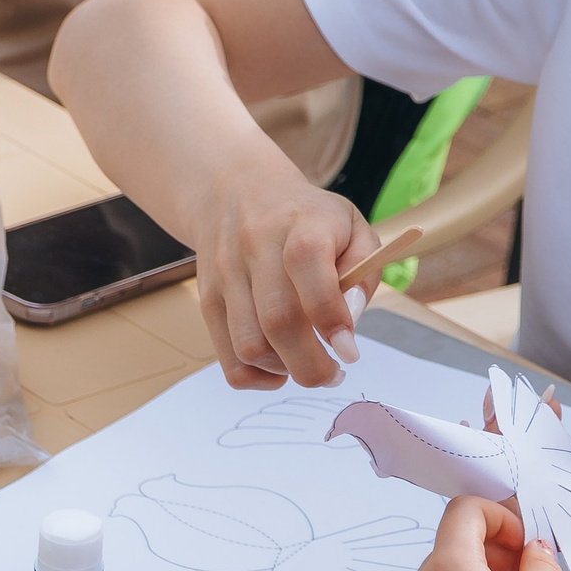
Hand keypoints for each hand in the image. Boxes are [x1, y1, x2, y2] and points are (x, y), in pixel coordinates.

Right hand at [187, 153, 375, 389]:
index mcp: (299, 224)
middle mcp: (256, 248)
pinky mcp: (207, 301)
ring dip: (285, 370)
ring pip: (250, 346)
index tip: (350, 351)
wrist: (236, 192)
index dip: (331, 317)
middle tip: (335, 374)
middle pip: (278, 320)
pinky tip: (279, 368)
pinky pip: (228, 359)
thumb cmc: (306, 218)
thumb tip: (351, 320)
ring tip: (308, 363)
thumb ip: (363, 270)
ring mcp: (226, 276)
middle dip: (312, 363)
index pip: (308, 268)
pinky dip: (256, 378)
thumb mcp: (350, 225)